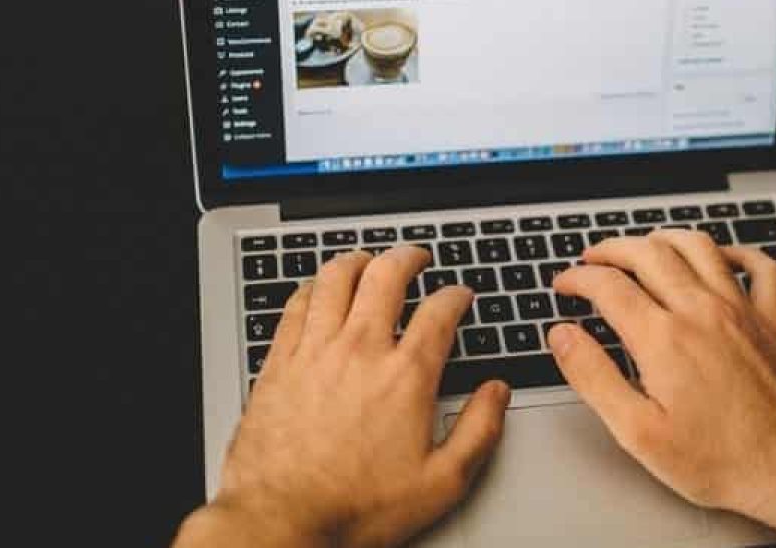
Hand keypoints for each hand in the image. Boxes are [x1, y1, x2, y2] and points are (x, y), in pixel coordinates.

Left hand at [174, 247, 510, 547]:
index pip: (440, 312)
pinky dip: (311, 287)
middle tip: (416, 256)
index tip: (460, 296)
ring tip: (368, 259)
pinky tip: (316, 290)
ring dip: (357, 260)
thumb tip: (497, 394)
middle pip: (386, 276)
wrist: (282, 520)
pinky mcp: (278, 362)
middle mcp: (360, 351)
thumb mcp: (441, 482)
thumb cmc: (355, 506)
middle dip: (408, 257)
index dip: (456, 295)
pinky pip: (294, 305)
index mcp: (406, 376)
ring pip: (335, 279)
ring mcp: (314, 352)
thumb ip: (479, 431)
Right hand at [547, 230, 775, 540]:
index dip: (577, 278)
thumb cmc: (722, 460)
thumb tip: (562, 337)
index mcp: (664, 338)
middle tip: (592, 259)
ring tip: (643, 245)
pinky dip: (737, 252)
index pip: (608, 285)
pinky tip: (722, 257)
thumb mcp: (638, 432)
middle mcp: (702, 312)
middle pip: (649, 253)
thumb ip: (593, 377)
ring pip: (699, 247)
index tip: (564, 284)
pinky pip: (760, 267)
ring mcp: (742, 311)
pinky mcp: (774, 321)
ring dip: (663, 238)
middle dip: (611, 249)